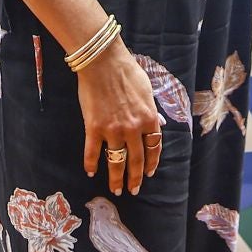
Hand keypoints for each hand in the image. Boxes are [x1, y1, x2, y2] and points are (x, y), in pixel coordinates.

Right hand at [76, 38, 161, 195]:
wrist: (103, 61)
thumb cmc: (127, 71)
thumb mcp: (147, 90)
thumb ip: (153, 110)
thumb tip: (160, 123)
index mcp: (149, 118)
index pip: (154, 147)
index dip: (152, 163)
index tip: (149, 173)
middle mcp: (133, 128)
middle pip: (136, 160)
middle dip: (135, 178)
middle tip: (133, 190)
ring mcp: (113, 130)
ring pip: (116, 161)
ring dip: (116, 178)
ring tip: (116, 190)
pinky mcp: (94, 128)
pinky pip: (93, 152)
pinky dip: (91, 164)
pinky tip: (91, 172)